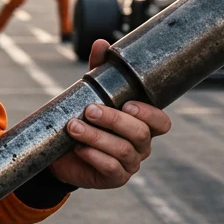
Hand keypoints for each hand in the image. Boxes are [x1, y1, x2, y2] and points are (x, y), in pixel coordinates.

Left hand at [48, 40, 170, 189]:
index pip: (161, 122)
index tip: (128, 103)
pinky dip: (94, 156)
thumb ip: (98, 70)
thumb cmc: (85, 119)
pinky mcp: (115, 178)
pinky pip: (110, 168)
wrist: (62, 152)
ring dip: (97, 137)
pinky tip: (79, 147)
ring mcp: (130, 164)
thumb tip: (102, 44)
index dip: (149, 114)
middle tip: (90, 110)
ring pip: (123, 151)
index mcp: (142, 123)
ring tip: (74, 127)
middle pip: (140, 134)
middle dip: (114, 120)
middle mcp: (142, 145)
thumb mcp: (91, 93)